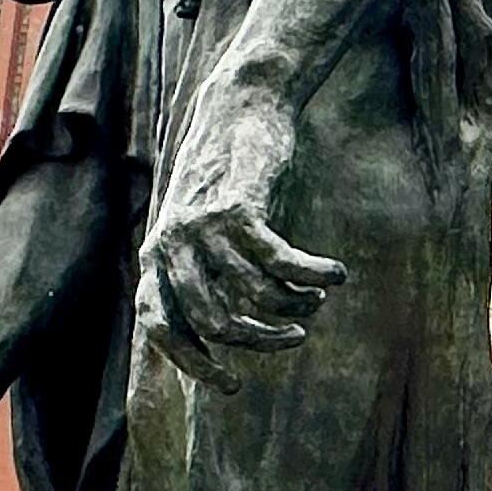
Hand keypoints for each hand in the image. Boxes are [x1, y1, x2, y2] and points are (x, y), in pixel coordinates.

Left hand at [138, 97, 342, 391]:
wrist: (239, 107)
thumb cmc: (226, 176)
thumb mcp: (201, 227)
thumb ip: (201, 272)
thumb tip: (224, 334)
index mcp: (156, 255)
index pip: (161, 326)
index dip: (193, 361)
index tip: (232, 383)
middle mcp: (172, 244)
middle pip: (217, 320)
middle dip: (261, 340)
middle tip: (296, 337)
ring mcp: (202, 227)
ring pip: (253, 294)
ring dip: (293, 307)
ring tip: (317, 302)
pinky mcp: (239, 208)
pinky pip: (280, 262)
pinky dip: (312, 275)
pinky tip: (335, 275)